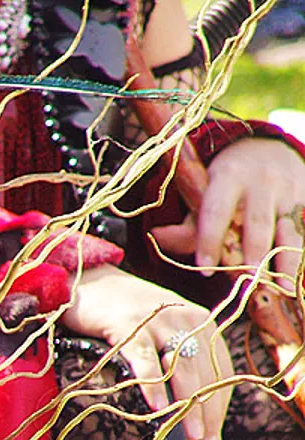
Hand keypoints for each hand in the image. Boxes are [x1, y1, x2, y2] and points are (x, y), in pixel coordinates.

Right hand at [62, 265, 233, 439]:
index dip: (219, 407)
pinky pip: (145, 359)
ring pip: (181, 368)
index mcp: (199, 321)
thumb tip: (186, 406)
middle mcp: (185, 317)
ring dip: (188, 405)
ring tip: (191, 435)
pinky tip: (158, 408)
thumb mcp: (159, 329)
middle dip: (208, 414)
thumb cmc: (120, 312)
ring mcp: (157, 319)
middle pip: (205, 373)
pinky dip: (153, 384)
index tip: (213, 439)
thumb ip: (176, 357)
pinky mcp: (128, 323)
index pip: (219, 370)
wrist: (86, 280)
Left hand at [151, 138, 304, 284]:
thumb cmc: (224, 180)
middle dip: (254, 251)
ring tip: (283, 287)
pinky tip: (295, 278)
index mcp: (229, 176)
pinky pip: (303, 231)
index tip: (205, 267)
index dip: (210, 240)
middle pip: (258, 222)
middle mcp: (263, 182)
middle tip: (249, 279)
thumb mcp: (202, 191)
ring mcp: (290, 191)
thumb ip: (184, 222)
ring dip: (286, 259)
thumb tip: (155, 236)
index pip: (217, 211)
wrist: (267, 147)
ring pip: (289, 230)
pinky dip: (299, 255)